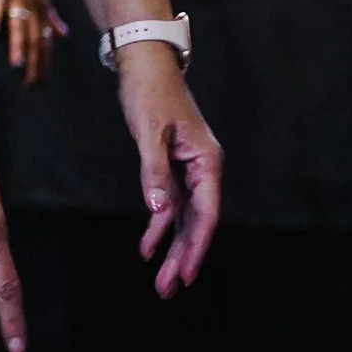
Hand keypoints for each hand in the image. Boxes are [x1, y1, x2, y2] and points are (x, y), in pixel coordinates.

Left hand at [116, 40, 219, 294]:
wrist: (145, 62)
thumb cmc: (150, 92)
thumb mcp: (149, 132)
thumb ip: (154, 172)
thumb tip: (159, 211)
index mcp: (207, 161)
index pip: (206, 214)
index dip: (197, 247)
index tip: (186, 274)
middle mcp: (203, 168)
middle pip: (197, 222)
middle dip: (183, 256)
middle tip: (168, 289)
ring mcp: (189, 169)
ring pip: (184, 217)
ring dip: (171, 247)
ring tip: (160, 280)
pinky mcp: (174, 165)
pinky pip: (170, 203)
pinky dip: (159, 224)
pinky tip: (147, 247)